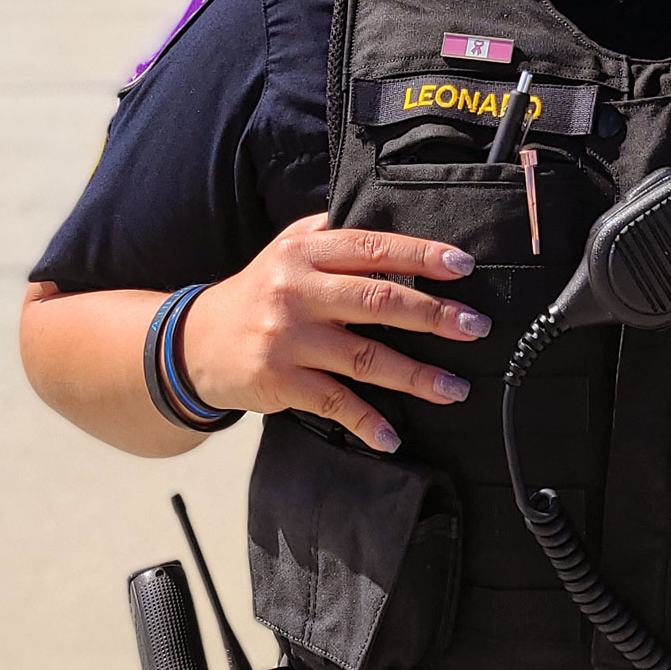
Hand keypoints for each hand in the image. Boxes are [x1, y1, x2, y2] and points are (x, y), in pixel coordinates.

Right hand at [181, 214, 490, 453]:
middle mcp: (297, 291)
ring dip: (417, 377)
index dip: (422, 256)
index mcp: (305, 251)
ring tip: (456, 389)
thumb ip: (335, 236)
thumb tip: (401, 231)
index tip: (463, 268)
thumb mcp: (287, 249)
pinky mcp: (279, 381)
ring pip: (366, 358)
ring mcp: (288, 338)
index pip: (373, 247)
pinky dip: (367, 422)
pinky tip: (393, 437)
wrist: (194, 342)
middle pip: (378, 302)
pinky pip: (334, 403)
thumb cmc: (260, 292)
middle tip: (476, 327)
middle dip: (434, 316)